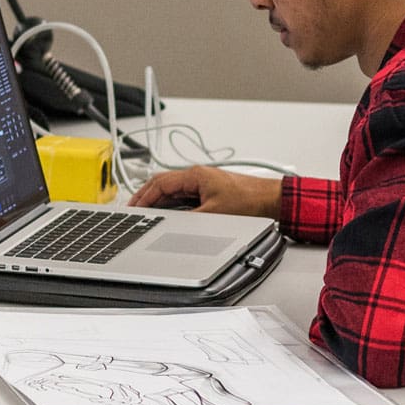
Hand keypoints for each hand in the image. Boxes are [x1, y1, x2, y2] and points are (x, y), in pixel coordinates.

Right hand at [128, 165, 281, 218]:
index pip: (160, 184)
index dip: (143, 197)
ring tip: (146, 214)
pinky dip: (172, 206)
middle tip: (133, 210)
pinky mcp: (210, 193)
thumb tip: (170, 228)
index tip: (133, 209)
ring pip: (173, 192)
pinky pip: (184, 198)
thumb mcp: (213, 214)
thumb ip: (189, 220)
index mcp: (195, 175)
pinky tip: (168, 216)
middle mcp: (198, 177)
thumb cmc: (250, 201)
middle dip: (146, 197)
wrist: (272, 201)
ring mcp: (204, 185)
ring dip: (159, 202)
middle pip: (163, 185)